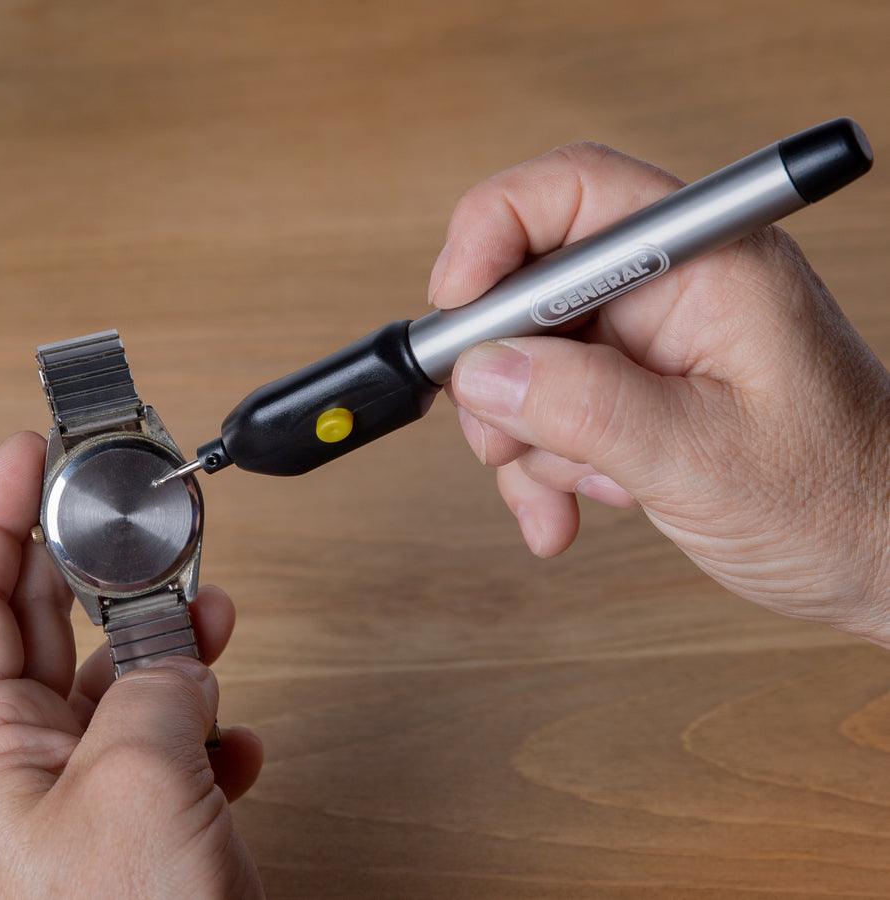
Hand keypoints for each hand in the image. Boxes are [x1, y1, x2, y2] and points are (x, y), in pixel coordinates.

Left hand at [0, 432, 263, 897]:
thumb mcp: (137, 789)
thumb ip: (156, 692)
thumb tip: (178, 655)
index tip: (28, 453)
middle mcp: (4, 775)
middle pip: (33, 631)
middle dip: (91, 568)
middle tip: (132, 516)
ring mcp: (61, 804)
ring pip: (106, 685)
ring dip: (163, 647)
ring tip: (210, 620)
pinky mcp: (119, 829)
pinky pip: (151, 745)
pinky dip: (197, 726)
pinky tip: (231, 739)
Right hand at [431, 143, 888, 642]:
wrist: (877, 558)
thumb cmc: (838, 500)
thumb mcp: (700, 457)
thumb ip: (584, 407)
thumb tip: (483, 369)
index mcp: (706, 265)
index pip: (573, 193)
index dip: (491, 235)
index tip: (453, 309)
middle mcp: (670, 288)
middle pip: (530, 286)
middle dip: (500, 372)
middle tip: (504, 439)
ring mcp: (648, 342)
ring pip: (528, 361)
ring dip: (526, 439)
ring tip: (573, 492)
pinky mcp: (634, 391)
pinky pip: (551, 411)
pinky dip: (543, 466)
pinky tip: (572, 510)